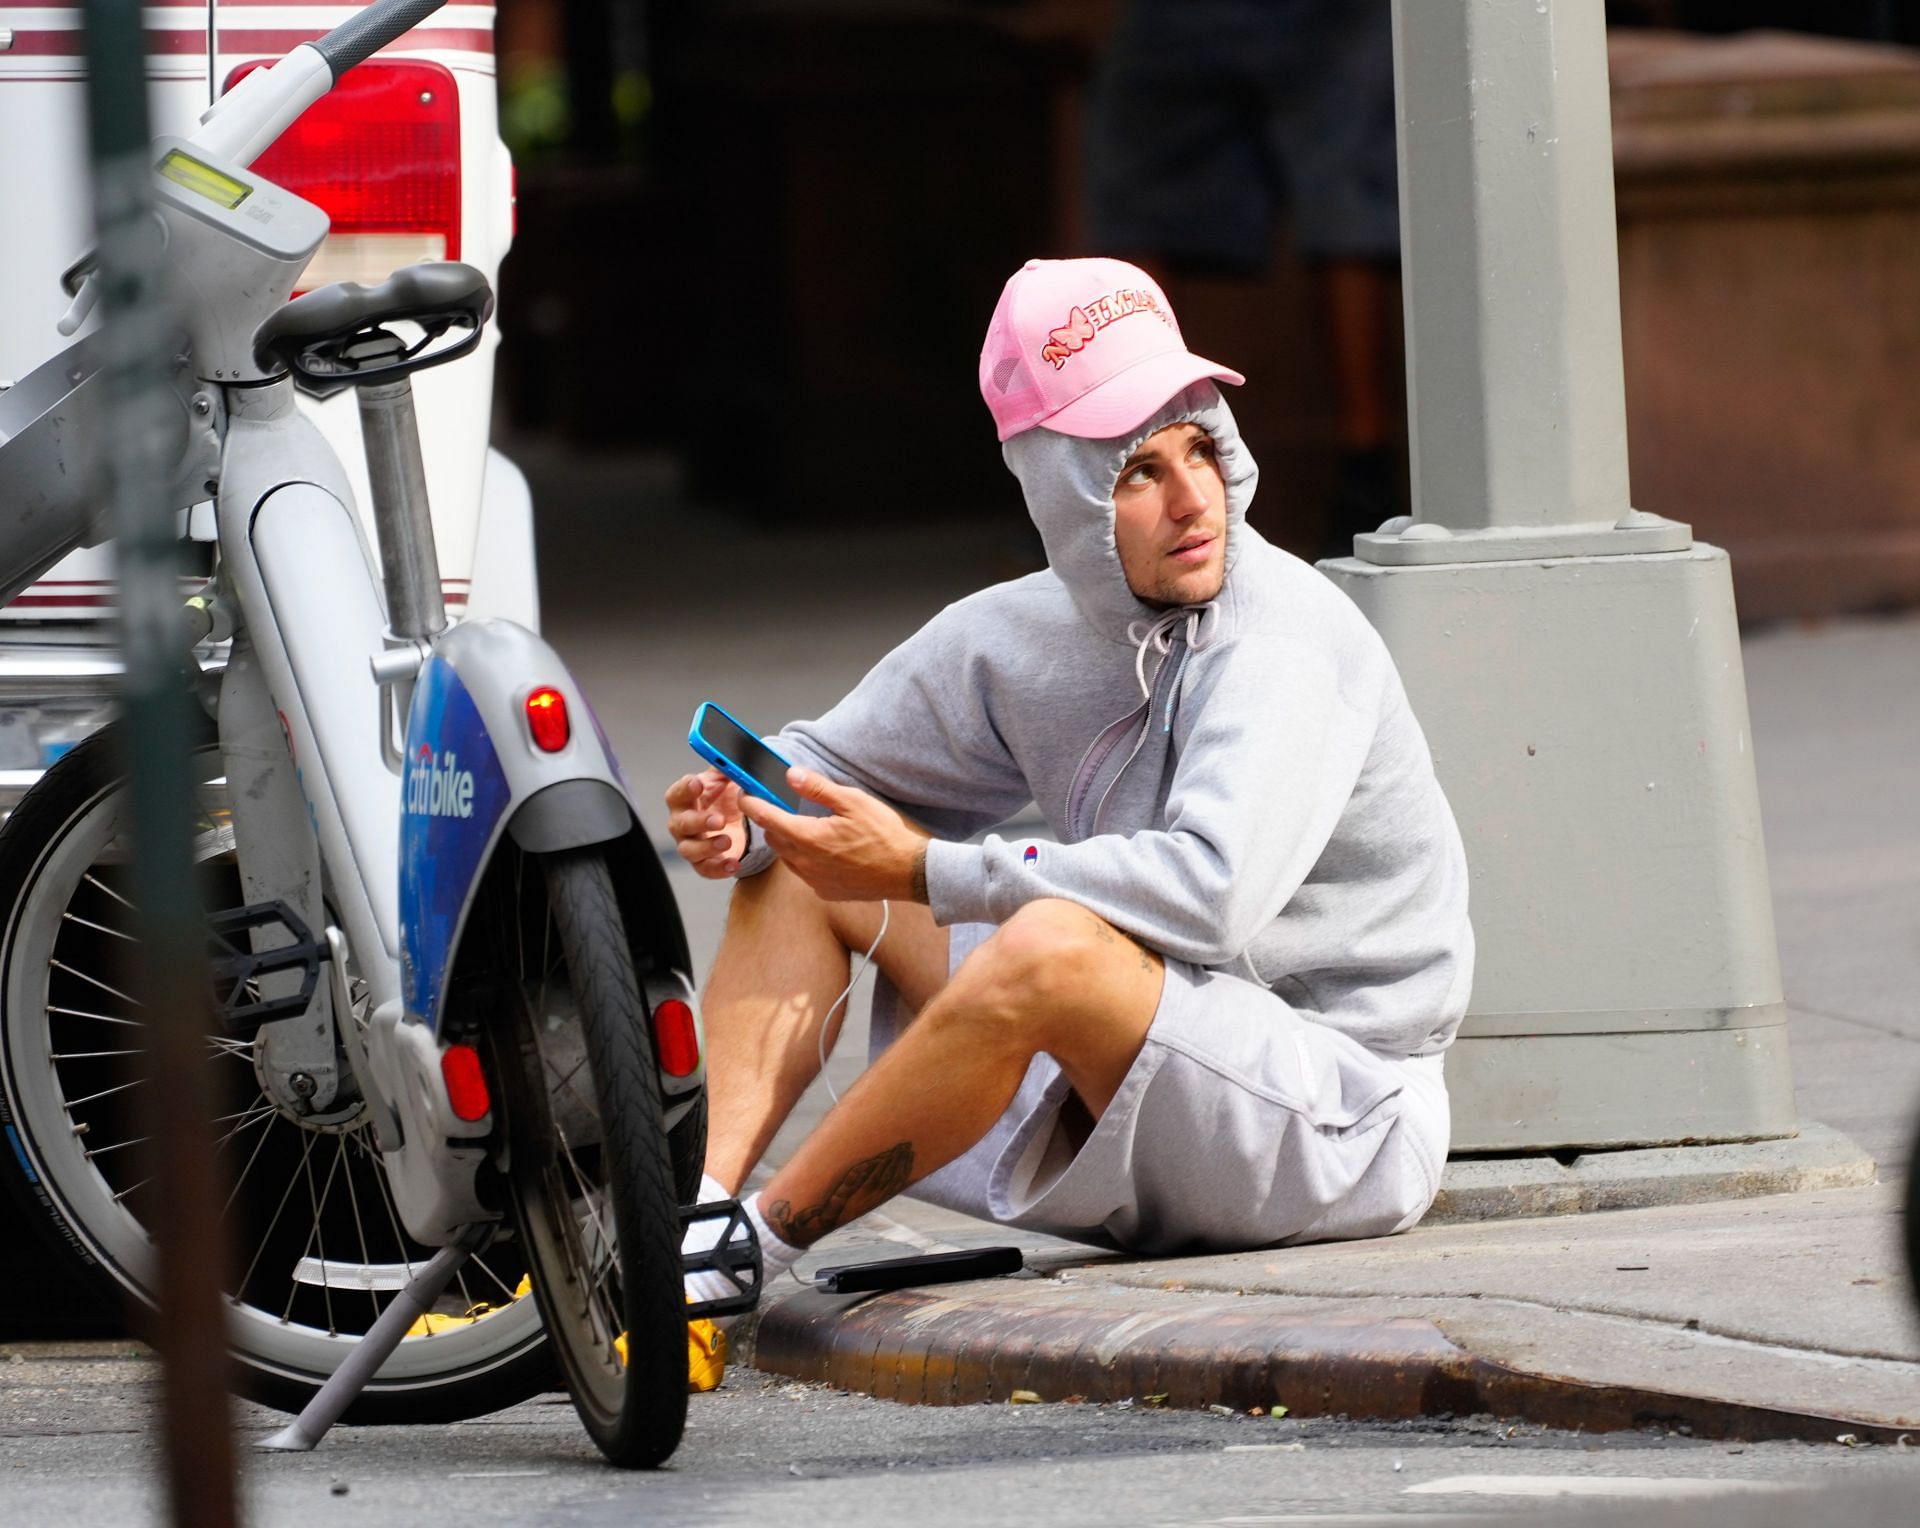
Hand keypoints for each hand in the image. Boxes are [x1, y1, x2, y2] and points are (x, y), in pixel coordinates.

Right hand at [664, 769, 747, 878]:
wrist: (738, 821)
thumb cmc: (724, 797)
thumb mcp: (725, 778)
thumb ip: (725, 765)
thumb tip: (731, 752)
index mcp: (685, 799)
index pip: (676, 793)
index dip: (685, 789)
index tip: (697, 783)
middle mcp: (682, 823)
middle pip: (680, 824)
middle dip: (698, 822)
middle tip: (718, 819)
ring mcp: (691, 844)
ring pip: (688, 850)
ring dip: (707, 847)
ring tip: (727, 840)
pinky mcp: (704, 862)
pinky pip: (705, 869)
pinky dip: (718, 868)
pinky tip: (733, 863)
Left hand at [740, 767, 931, 903]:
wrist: (907, 872)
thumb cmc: (885, 836)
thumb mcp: (854, 802)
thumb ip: (819, 789)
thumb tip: (792, 775)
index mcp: (810, 838)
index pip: (767, 819)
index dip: (752, 804)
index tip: (745, 795)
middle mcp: (806, 863)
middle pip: (774, 839)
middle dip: (770, 822)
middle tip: (778, 807)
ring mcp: (815, 881)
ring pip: (787, 858)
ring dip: (787, 841)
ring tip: (802, 827)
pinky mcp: (825, 892)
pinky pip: (804, 873)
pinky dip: (804, 859)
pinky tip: (821, 850)